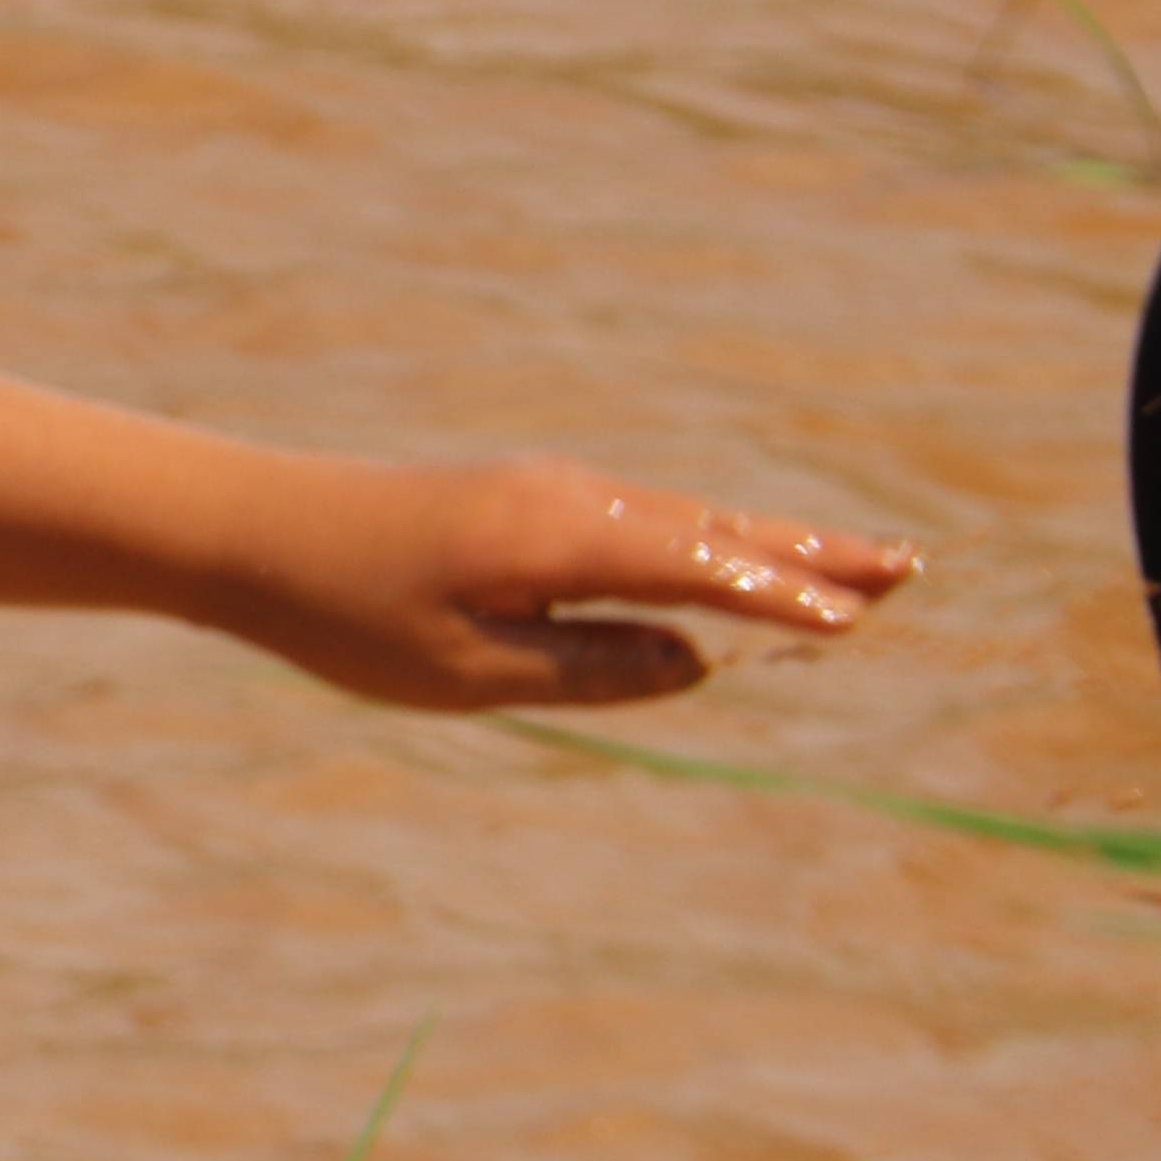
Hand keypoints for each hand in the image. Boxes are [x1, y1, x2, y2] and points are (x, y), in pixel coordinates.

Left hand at [226, 455, 917, 710]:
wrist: (250, 528)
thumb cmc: (345, 612)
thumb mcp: (466, 669)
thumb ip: (588, 668)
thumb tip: (696, 664)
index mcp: (560, 540)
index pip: (701, 569)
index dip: (782, 598)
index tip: (858, 620)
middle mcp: (570, 499)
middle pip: (714, 530)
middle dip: (811, 556)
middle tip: (910, 572)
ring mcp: (550, 491)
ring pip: (684, 518)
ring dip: (770, 541)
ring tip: (855, 565)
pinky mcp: (526, 499)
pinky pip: (643, 517)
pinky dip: (706, 535)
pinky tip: (735, 557)